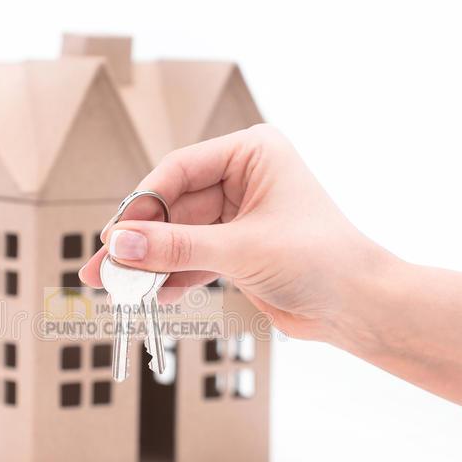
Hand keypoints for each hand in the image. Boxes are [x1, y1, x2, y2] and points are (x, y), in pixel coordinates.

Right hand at [79, 124, 393, 342]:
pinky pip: (192, 259)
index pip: (179, 171)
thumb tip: (119, 243)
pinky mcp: (236, 250)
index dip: (141, 205)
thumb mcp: (240, 249)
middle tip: (103, 267)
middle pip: (173, 208)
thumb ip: (175, 246)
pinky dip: (173, 278)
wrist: (358, 306)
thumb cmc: (320, 260)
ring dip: (150, 263)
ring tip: (117, 288)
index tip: (112, 234)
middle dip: (139, 241)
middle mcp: (243, 179)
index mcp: (252, 154)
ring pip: (179, 237)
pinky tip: (152, 295)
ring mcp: (237, 216)